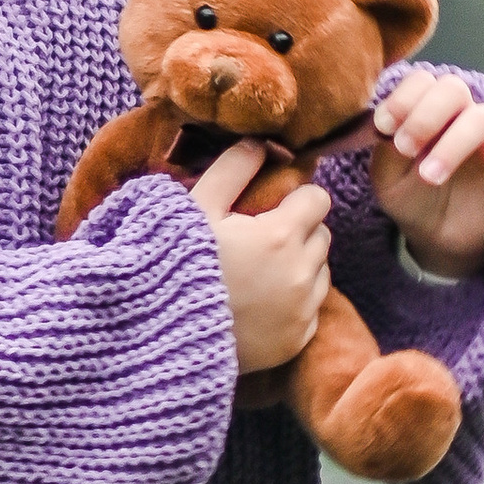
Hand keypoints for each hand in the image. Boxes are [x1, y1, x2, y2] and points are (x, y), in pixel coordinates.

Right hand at [193, 140, 331, 373]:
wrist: (161, 332)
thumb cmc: (176, 263)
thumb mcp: (197, 207)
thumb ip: (234, 169)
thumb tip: (261, 143)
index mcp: (282, 234)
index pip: (318, 199)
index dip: (296, 198)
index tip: (272, 207)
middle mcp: (302, 273)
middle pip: (322, 235)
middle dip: (298, 232)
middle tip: (259, 240)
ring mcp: (302, 311)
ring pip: (321, 273)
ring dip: (300, 267)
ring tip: (258, 273)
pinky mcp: (297, 340)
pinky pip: (310, 311)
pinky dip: (294, 304)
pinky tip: (260, 304)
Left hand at [367, 69, 483, 278]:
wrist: (438, 239)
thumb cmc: (412, 197)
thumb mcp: (387, 179)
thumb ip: (385, 150)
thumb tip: (387, 128)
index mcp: (430, 110)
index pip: (423, 82)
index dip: (402, 97)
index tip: (383, 127)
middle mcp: (463, 116)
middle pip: (452, 89)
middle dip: (424, 115)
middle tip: (405, 147)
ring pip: (482, 117)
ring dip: (452, 143)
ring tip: (430, 176)